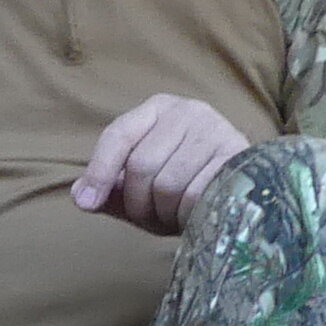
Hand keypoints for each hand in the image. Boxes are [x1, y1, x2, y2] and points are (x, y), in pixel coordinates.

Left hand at [72, 94, 251, 234]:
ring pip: (168, 184)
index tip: (87, 203)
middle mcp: (189, 111)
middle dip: (139, 202)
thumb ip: (111, 190)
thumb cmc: (187, 184)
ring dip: (164, 212)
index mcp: (159, 109)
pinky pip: (196, 195)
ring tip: (174, 215)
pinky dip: (187, 215)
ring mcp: (216, 130)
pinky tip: (194, 215)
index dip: (100, 171)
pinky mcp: (237, 156)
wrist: (245, 187)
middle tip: (149, 217)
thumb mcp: (142, 186)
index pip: (119, 135)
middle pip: (141, 164)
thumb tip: (81, 196)